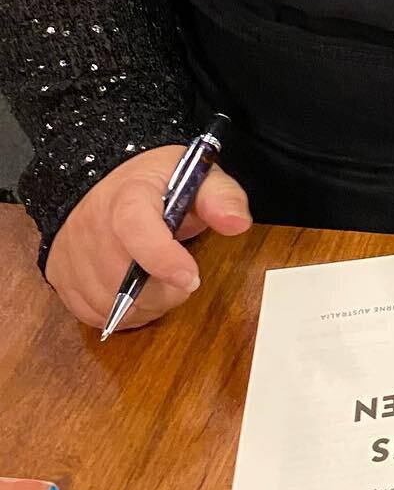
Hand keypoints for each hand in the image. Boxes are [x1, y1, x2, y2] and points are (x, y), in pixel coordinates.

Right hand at [45, 146, 252, 331]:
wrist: (103, 180)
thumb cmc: (156, 182)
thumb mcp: (196, 175)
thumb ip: (221, 197)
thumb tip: (237, 223)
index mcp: (128, 195)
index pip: (136, 228)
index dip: (163, 258)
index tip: (192, 277)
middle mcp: (91, 225)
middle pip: (126, 279)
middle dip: (166, 290)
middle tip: (183, 276)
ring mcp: (72, 254)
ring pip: (110, 305)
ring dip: (145, 306)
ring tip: (160, 281)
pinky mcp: (60, 276)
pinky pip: (93, 313)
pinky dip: (120, 314)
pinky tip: (136, 292)